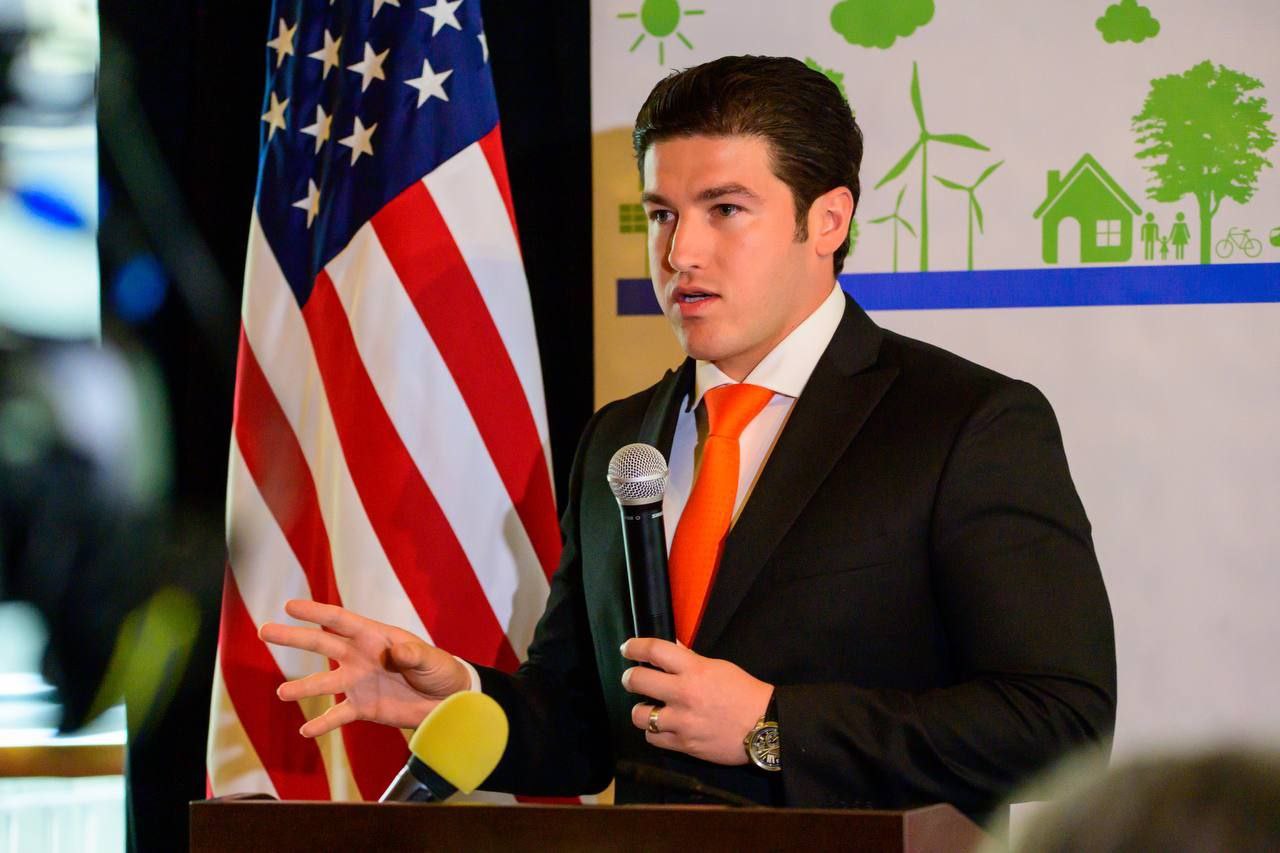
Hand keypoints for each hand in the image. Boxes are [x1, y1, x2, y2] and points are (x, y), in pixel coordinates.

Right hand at [259, 599, 469, 737]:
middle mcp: (360, 657)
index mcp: (375, 636)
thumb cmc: (440, 671)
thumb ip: (412, 656)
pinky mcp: (363, 707)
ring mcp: (358, 682)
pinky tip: (305, 731)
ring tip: (282, 693)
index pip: (340, 620)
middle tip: (264, 631)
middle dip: (293, 637)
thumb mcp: (431, 660)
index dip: (315, 612)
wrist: (447, 702)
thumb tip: (394, 653)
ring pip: (323, 682)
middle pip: (321, 644)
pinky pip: (337, 715)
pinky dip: (322, 723)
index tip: (290, 606)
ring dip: (302, 687)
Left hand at [621, 638, 772, 765]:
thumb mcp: (718, 667)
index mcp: (694, 670)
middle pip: (637, 681)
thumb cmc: (745, 693)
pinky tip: (662, 727)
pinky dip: (655, 732)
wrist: (766, 727)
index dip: (634, 647)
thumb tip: (670, 648)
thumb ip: (691, 659)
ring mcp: (681, 722)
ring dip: (641, 710)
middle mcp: (683, 694)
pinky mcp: (684, 745)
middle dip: (630, 679)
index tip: (627, 649)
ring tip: (649, 709)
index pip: (654, 651)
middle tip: (632, 680)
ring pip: (639, 715)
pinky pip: (653, 738)